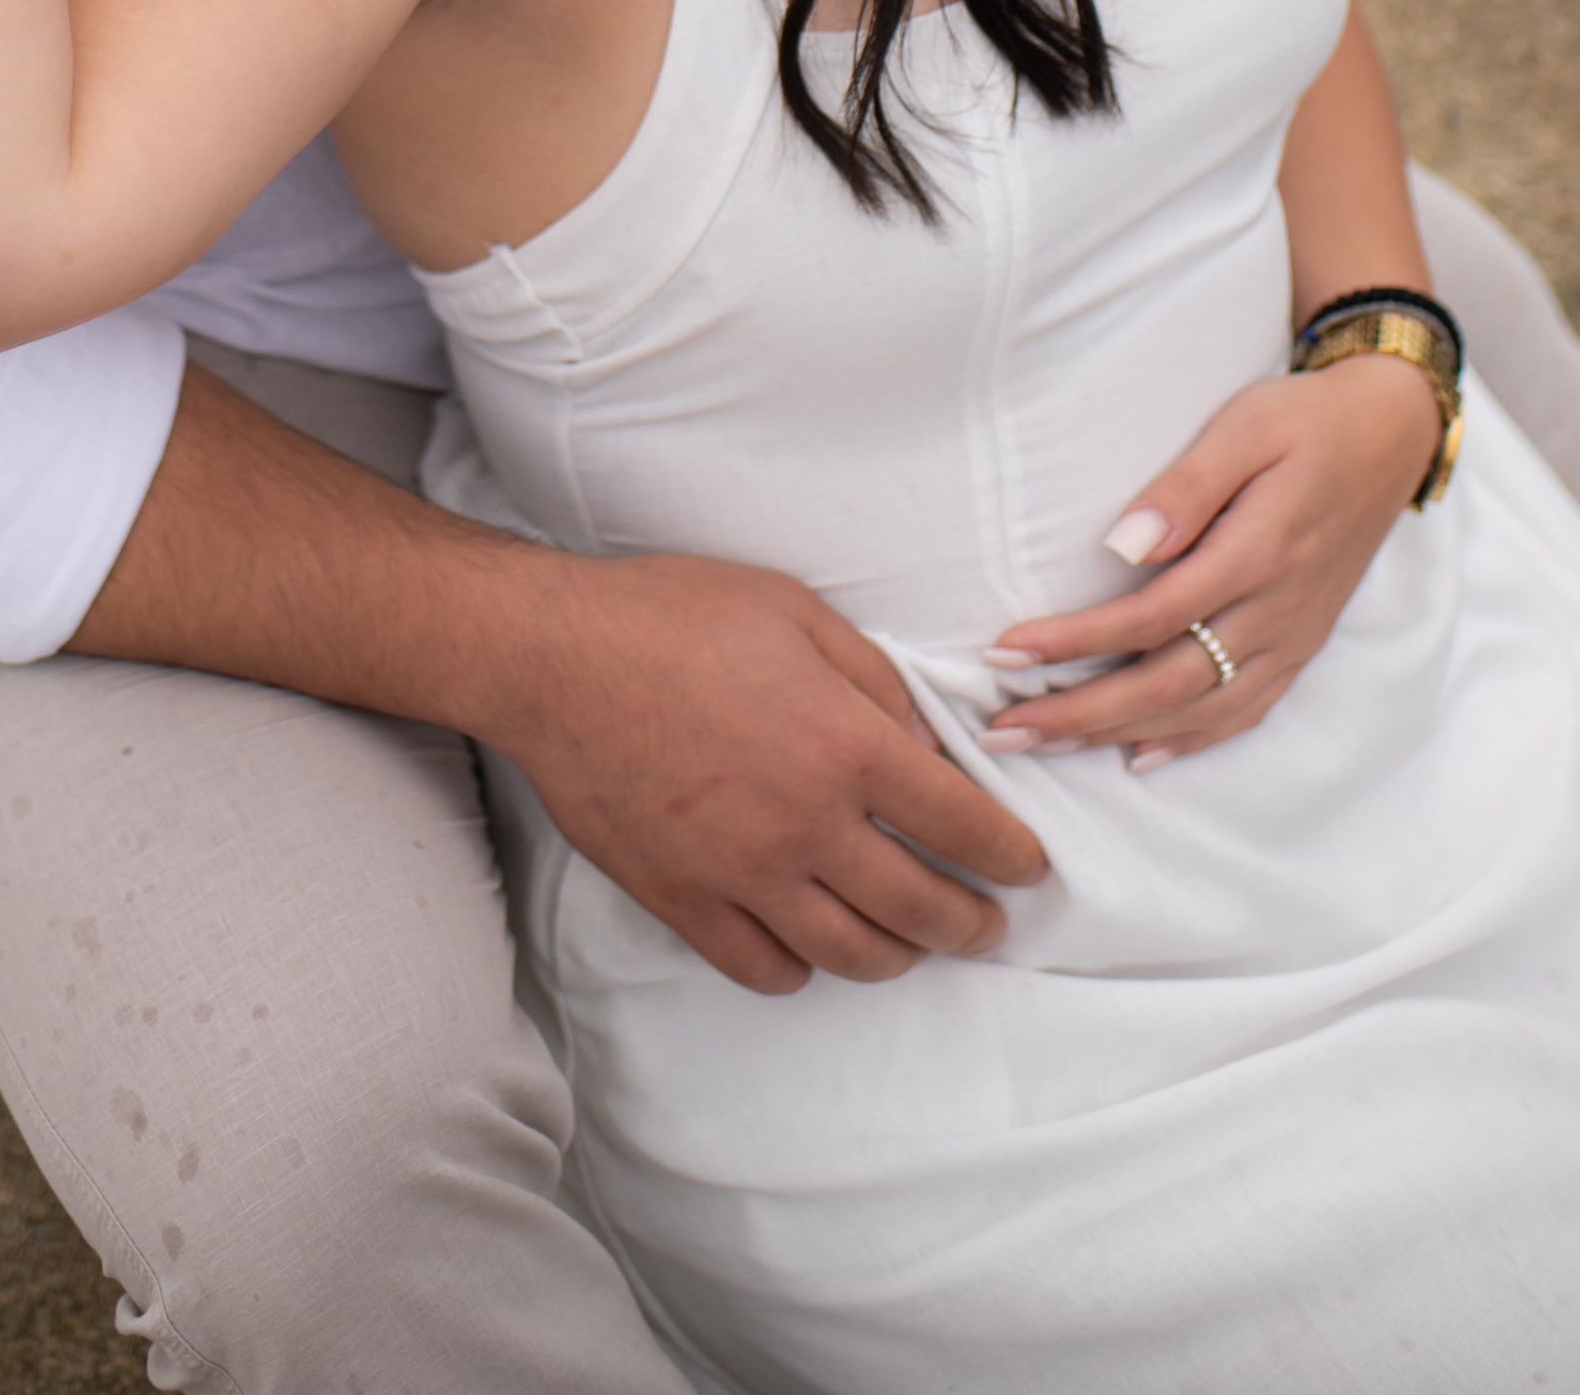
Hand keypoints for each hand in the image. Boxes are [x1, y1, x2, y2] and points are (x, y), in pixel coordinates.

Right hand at [482, 547, 1047, 995]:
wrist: (552, 658)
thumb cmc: (673, 615)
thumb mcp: (795, 611)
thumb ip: (874, 680)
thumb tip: (922, 746)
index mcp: (844, 745)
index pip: (963, 827)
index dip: (1011, 857)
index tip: (1027, 868)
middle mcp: (805, 824)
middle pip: (921, 910)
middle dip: (972, 924)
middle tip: (986, 923)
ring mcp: (742, 874)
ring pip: (853, 954)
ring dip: (898, 954)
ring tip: (909, 941)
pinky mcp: (684, 902)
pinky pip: (767, 968)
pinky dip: (804, 965)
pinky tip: (812, 938)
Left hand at [978, 354, 1440, 768]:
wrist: (1389, 435)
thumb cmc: (1303, 420)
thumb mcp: (1244, 429)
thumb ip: (1185, 489)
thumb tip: (1120, 546)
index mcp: (1258, 555)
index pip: (1149, 617)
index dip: (1074, 643)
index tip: (1005, 653)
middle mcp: (1277, 611)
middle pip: (1166, 683)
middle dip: (1079, 713)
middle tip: (1002, 729)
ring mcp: (1292, 636)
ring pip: (1199, 708)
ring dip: (1117, 734)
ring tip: (1044, 743)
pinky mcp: (1301, 644)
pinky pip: (1243, 710)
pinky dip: (1190, 740)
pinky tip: (1141, 756)